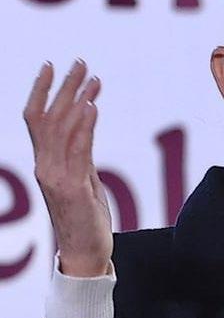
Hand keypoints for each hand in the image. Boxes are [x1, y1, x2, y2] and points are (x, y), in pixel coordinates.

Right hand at [24, 59, 112, 276]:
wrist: (86, 254)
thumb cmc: (85, 218)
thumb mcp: (84, 179)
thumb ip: (81, 152)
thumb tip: (85, 122)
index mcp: (46, 164)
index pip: (36, 119)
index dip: (41, 90)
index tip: (52, 65)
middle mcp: (45, 167)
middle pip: (49, 117)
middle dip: (64, 87)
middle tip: (80, 62)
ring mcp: (56, 178)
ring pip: (61, 129)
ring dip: (77, 99)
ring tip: (93, 78)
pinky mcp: (72, 189)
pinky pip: (76, 150)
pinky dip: (83, 126)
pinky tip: (92, 107)